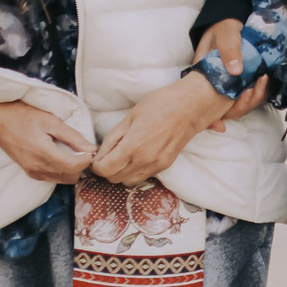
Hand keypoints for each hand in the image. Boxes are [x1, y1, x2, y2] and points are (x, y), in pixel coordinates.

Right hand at [0, 95, 93, 184]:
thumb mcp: (50, 121)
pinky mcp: (30, 172)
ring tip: (73, 151)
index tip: (92, 149)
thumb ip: (72, 137)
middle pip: (71, 177)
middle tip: (84, 150)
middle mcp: (38, 168)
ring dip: (72, 169)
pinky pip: (52, 178)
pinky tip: (61, 155)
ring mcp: (33, 172)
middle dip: (82, 165)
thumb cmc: (21, 116)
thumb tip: (92, 149)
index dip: (88, 159)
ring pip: (63, 179)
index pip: (75, 167)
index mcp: (43, 154)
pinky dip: (61, 170)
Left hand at [89, 73, 234, 186]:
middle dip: (107, 170)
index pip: (105, 170)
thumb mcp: (130, 116)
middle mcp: (144, 161)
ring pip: (128, 182)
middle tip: (108, 156)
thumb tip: (100, 154)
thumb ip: (113, 138)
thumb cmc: (160, 105)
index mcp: (132, 147)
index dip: (96, 165)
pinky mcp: (165, 166)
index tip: (97, 157)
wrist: (190, 107)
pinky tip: (136, 157)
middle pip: (114, 179)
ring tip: (122, 158)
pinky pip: (143, 177)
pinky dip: (135, 171)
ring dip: (121, 173)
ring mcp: (156, 166)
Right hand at [192, 20, 275, 130]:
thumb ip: (229, 49)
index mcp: (204, 78)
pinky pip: (248, 94)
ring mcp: (228, 85)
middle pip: (225, 109)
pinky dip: (257, 92)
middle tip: (252, 90)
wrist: (232, 23)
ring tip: (261, 81)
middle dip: (241, 105)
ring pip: (238, 104)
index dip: (212, 119)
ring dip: (251, 99)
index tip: (222, 124)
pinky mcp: (241, 82)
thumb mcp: (225, 34)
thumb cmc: (223, 28)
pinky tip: (263, 80)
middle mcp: (215, 86)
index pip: (204, 105)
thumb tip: (236, 71)